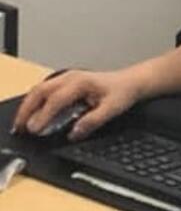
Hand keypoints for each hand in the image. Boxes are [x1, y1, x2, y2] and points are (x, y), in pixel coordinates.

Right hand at [12, 69, 141, 139]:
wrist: (131, 81)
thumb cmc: (123, 92)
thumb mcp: (113, 109)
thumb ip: (93, 121)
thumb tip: (74, 133)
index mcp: (81, 83)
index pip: (56, 100)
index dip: (43, 116)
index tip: (35, 130)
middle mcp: (71, 77)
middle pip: (40, 91)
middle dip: (27, 110)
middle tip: (19, 128)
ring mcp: (68, 77)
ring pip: (40, 89)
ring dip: (29, 105)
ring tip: (21, 123)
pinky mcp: (67, 81)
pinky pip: (45, 89)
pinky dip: (35, 101)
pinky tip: (33, 113)